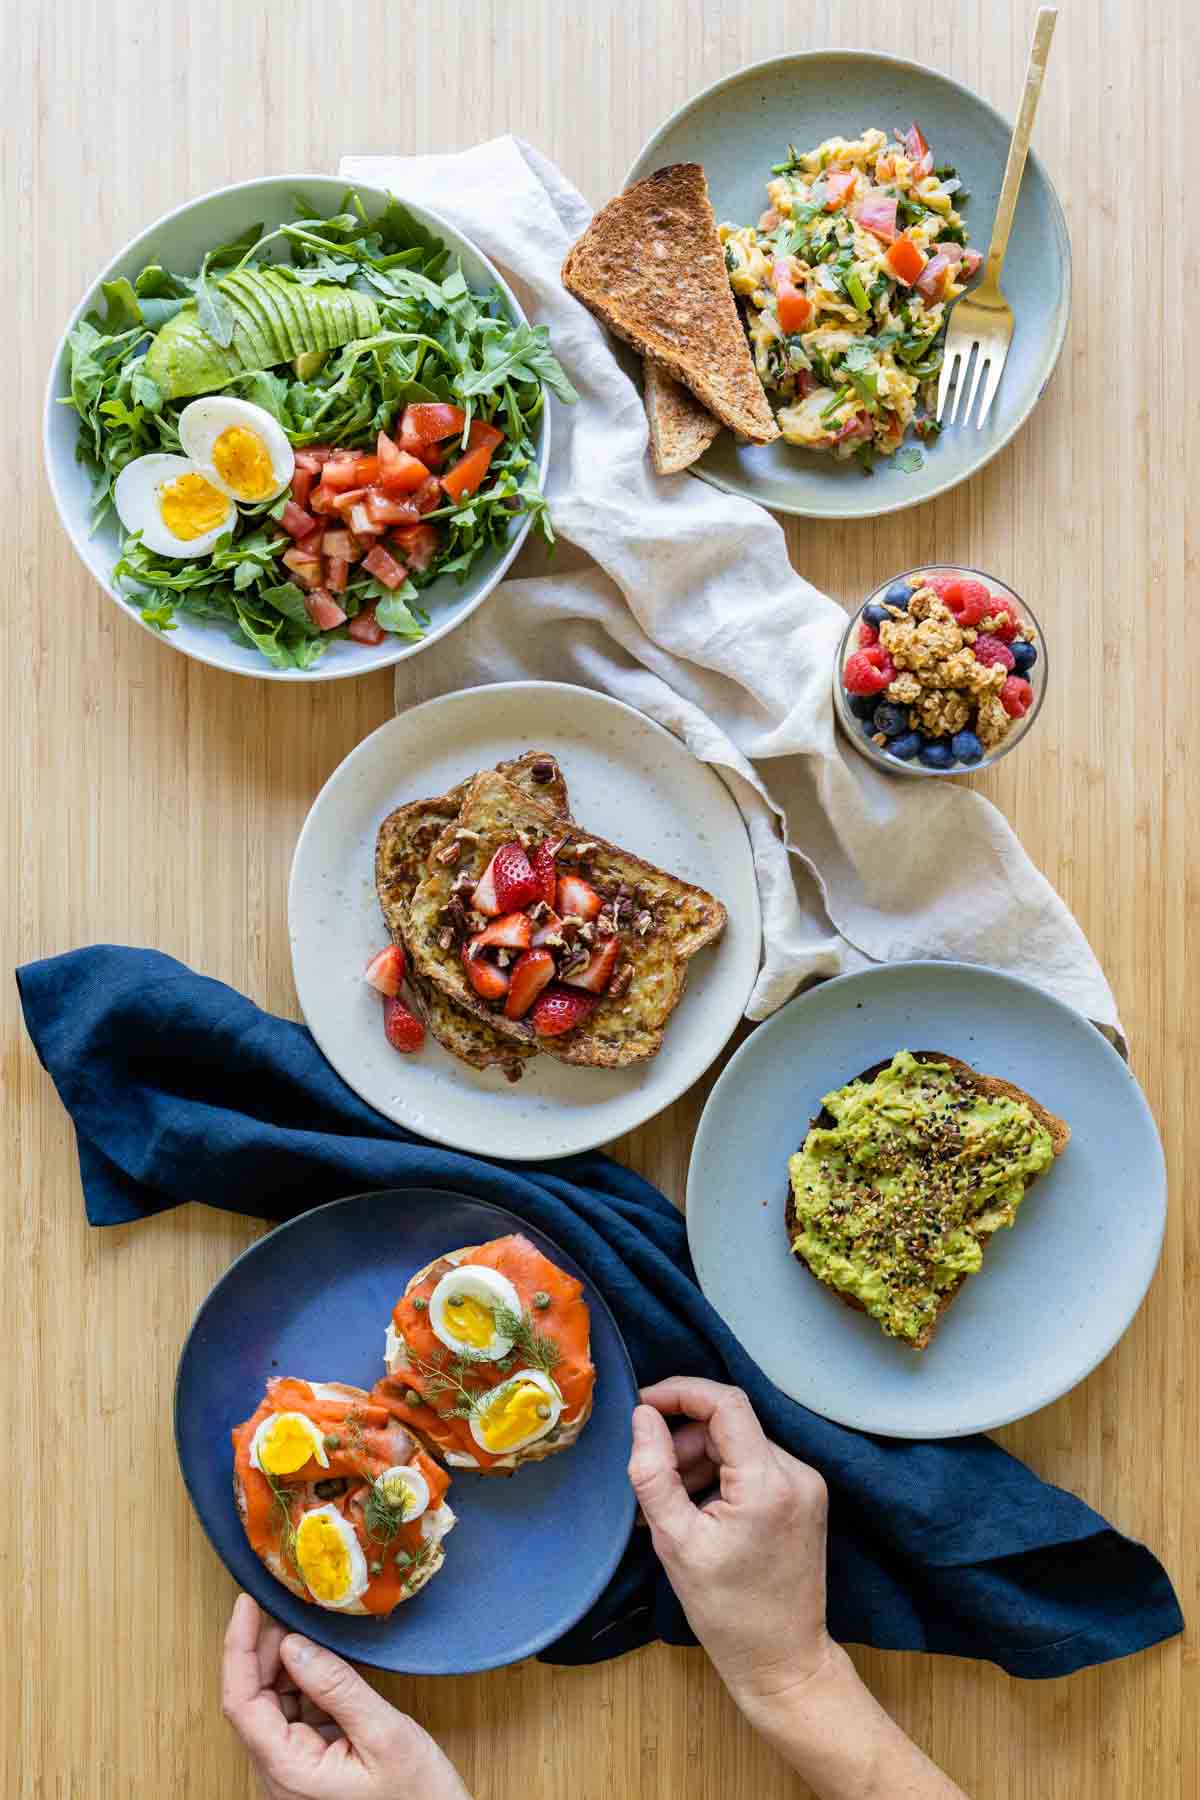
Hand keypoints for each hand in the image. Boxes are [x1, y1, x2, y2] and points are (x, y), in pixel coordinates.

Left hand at [222, 1594, 471, 1799]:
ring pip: (271, 1708)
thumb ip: (337, 1688)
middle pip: (252, 1702)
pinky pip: (293, 1719)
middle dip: (264, 1652)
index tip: (247, 1604)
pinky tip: (324, 1667)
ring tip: (311, 1634)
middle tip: (289, 1611)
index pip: (241, 1703)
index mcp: (289, 1771)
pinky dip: (303, 1686)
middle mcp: (280, 1775)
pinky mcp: (309, 1768)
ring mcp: (292, 1773)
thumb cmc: (417, 1797)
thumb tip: (294, 1645)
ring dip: (285, 1668)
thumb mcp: (384, 1734)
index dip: (238, 1649)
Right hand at [629, 1377, 834, 1714]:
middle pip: (730, 1425)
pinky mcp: (805, 1499)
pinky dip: (722, 1476)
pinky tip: (700, 1511)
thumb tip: (643, 1417)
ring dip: (700, 1459)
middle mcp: (796, 1474)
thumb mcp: (675, 1541)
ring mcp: (806, 1486)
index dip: (680, 1392)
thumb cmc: (727, 1611)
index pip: (725, 1403)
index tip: (643, 1406)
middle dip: (683, 1440)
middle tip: (653, 1479)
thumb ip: (654, 1472)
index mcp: (767, 1482)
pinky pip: (755, 1466)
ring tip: (673, 1505)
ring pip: (740, 1444)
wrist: (782, 1661)